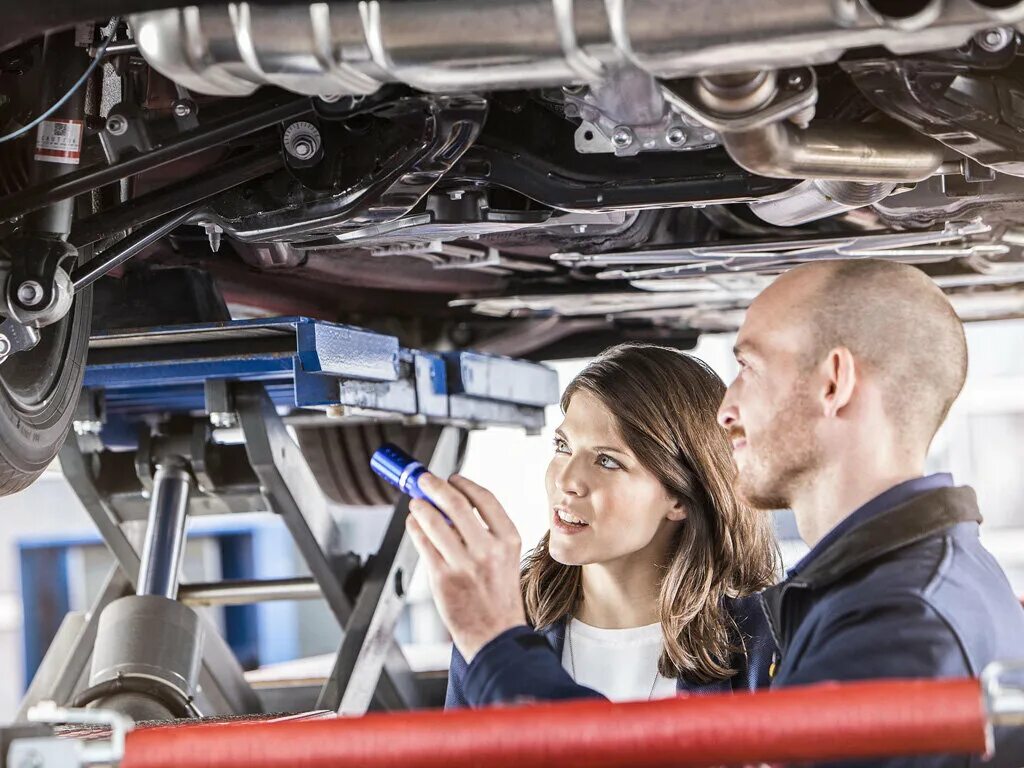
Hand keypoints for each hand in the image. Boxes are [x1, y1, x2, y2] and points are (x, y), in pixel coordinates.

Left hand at [406, 473, 526, 662]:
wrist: (496, 634)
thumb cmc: (498, 595)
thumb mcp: (506, 558)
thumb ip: (485, 531)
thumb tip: (452, 504)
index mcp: (509, 540)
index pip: (485, 499)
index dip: (465, 484)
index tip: (453, 478)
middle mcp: (488, 550)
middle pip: (456, 504)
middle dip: (434, 486)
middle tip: (424, 480)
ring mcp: (464, 564)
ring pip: (435, 521)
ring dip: (421, 506)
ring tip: (416, 502)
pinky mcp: (443, 578)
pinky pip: (424, 543)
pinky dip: (415, 528)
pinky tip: (414, 523)